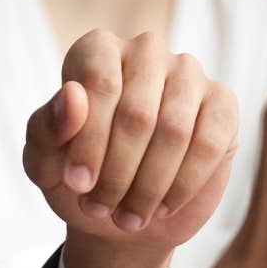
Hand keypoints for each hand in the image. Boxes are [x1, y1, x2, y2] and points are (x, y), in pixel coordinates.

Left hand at [22, 30, 237, 247]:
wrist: (118, 213)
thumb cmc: (77, 177)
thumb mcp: (44, 162)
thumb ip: (46, 128)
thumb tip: (71, 95)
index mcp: (97, 50)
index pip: (98, 83)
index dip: (88, 141)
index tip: (77, 185)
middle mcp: (145, 51)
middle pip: (136, 112)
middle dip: (116, 172)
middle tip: (100, 210)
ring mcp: (188, 74)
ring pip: (174, 130)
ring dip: (148, 185)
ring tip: (127, 217)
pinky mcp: (222, 105)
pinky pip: (208, 143)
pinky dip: (183, 184)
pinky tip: (161, 207)